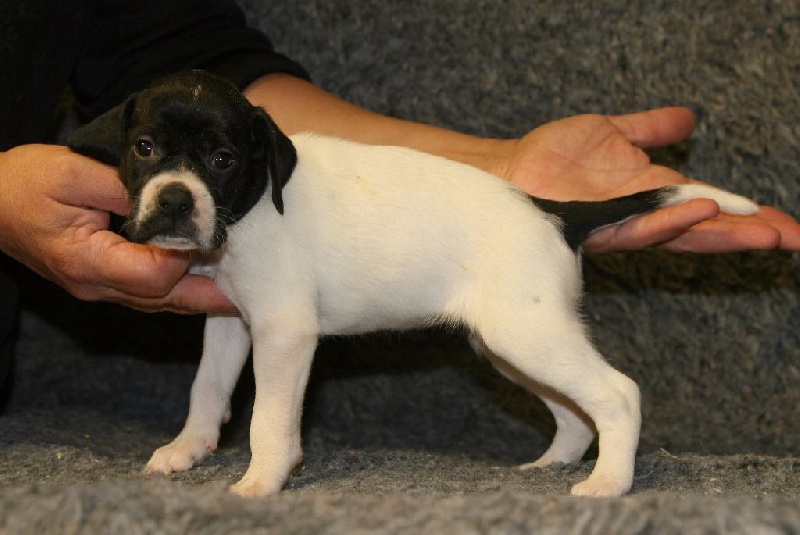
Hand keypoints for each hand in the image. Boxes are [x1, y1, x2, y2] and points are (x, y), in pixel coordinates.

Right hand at [0, 145, 235, 313]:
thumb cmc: (23, 184)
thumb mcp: (73, 172)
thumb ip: (124, 186)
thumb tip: (173, 196)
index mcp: (90, 263)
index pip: (157, 275)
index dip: (188, 256)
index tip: (210, 233)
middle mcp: (99, 286)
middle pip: (168, 298)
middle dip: (210, 292)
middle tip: (252, 286)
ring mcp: (101, 289)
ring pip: (162, 301)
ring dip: (199, 293)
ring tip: (238, 284)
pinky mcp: (105, 282)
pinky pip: (150, 292)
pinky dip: (179, 285)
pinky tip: (204, 273)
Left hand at [497, 107, 799, 251]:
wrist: (512, 169)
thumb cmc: (554, 156)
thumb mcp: (613, 132)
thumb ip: (649, 129)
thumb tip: (689, 120)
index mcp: (654, 196)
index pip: (712, 208)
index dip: (749, 216)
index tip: (788, 225)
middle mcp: (644, 215)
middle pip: (706, 228)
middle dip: (749, 234)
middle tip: (792, 240)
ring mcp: (622, 222)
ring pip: (681, 233)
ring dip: (723, 232)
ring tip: (766, 234)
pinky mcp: (598, 225)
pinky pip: (639, 225)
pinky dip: (671, 219)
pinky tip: (702, 210)